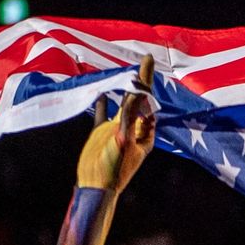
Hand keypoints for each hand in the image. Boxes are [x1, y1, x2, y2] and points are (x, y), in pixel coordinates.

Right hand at [77, 54, 155, 193]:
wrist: (96, 186)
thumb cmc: (114, 168)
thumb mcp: (124, 141)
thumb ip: (129, 118)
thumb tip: (136, 95)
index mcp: (144, 133)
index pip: (148, 102)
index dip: (148, 82)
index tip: (149, 62)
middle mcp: (133, 129)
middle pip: (138, 99)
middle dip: (141, 80)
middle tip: (146, 59)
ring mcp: (117, 130)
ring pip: (122, 104)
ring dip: (124, 88)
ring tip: (127, 72)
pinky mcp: (101, 133)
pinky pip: (102, 113)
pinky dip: (103, 101)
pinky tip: (103, 91)